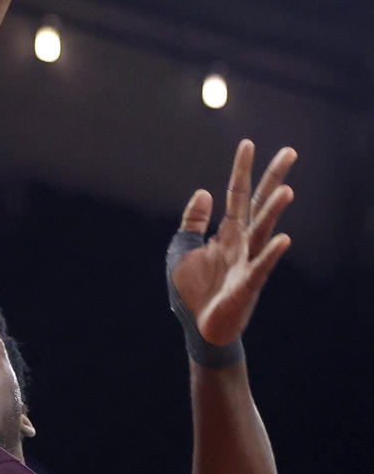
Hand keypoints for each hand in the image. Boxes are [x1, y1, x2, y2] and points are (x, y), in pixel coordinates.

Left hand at [170, 140, 295, 346]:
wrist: (198, 330)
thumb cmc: (192, 291)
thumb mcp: (182, 248)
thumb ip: (193, 220)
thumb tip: (204, 191)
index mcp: (226, 233)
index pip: (237, 194)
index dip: (241, 170)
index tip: (247, 144)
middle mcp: (242, 243)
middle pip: (260, 204)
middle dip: (273, 179)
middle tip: (290, 152)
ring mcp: (247, 263)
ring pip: (263, 231)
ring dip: (274, 212)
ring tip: (287, 190)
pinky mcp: (247, 286)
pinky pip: (261, 267)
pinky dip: (271, 254)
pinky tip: (283, 239)